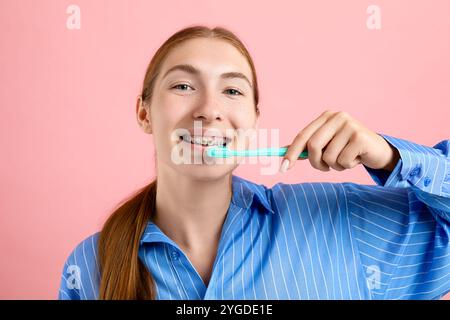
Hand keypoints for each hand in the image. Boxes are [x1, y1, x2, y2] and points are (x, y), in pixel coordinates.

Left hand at [280, 110, 399, 172]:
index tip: (283, 168)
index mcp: (326, 117)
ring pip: (328, 156)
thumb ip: (308, 147)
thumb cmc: (348, 149)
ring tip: (345, 160)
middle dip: (316, 162)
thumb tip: (282, 154)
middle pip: (313, 145)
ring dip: (334, 165)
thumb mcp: (327, 145)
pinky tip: (356, 159)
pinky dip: (347, 166)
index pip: (302, 136)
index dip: (291, 153)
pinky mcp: (360, 137)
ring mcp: (350, 125)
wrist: (378, 150)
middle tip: (325, 168)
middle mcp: (337, 117)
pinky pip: (343, 160)